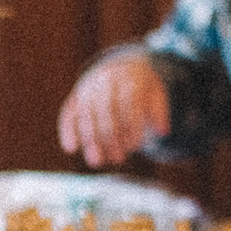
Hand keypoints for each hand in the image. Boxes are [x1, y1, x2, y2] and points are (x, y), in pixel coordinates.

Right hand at [56, 53, 169, 168]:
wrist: (117, 68)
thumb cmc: (140, 89)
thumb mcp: (155, 94)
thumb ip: (160, 112)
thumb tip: (163, 131)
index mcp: (128, 78)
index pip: (128, 102)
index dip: (131, 125)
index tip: (134, 146)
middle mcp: (105, 81)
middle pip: (105, 110)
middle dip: (110, 137)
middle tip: (117, 160)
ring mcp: (87, 89)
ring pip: (85, 114)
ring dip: (90, 140)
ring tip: (97, 162)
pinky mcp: (74, 98)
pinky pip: (68, 113)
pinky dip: (67, 131)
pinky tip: (70, 149)